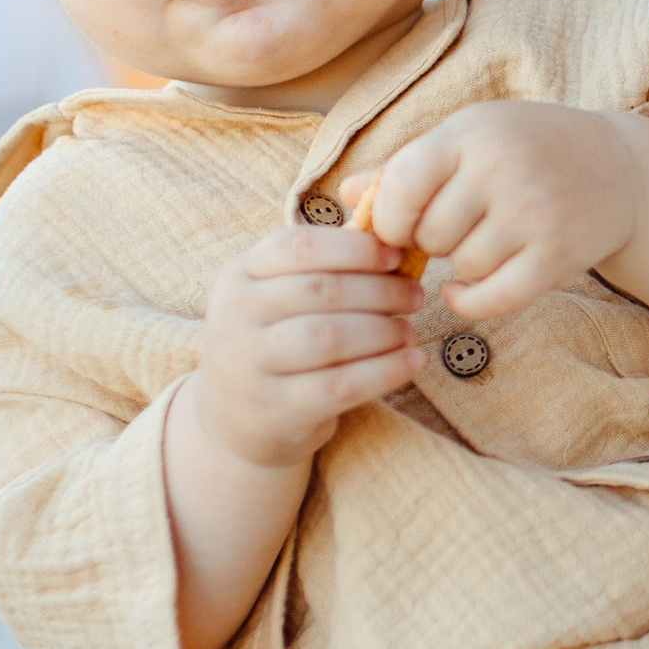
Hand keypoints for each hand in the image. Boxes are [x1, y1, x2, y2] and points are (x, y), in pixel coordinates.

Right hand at [191, 216, 420, 468]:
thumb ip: (321, 264)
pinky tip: (411, 362)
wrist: (234, 419)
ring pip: (331, 337)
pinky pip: (340, 385)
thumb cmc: (275, 341)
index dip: (354, 248)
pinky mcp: (275, 409)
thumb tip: (389, 229)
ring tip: (409, 331)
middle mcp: (236, 316)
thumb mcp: (277, 296)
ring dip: (383, 331)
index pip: (297, 246)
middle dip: (379, 290)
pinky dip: (384, 371)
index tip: (394, 255)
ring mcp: (250, 365)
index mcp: (239, 275)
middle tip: (414, 295)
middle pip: (321, 291)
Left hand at [353, 100, 643, 322]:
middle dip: (431, 240)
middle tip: (455, 228)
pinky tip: (468, 290)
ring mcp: (534, 213)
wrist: (619, 168)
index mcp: (471, 133)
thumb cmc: (527, 149)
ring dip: (461, 266)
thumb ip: (407, 166)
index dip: (388, 217)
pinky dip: (470, 302)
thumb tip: (345, 197)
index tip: (398, 225)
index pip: (401, 185)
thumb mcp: (469, 138)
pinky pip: (491, 298)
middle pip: (429, 234)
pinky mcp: (558, 255)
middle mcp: (502, 169)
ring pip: (461, 267)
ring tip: (483, 242)